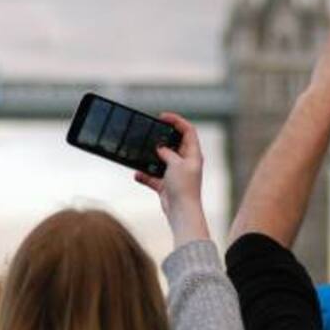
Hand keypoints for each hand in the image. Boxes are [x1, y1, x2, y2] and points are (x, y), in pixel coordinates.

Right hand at [134, 113, 210, 245]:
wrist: (181, 212)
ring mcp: (175, 173)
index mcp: (193, 154)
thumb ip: (167, 153)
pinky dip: (145, 174)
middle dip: (161, 137)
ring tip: (141, 151)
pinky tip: (137, 174)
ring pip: (161, 159)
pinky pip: (153, 175)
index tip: (162, 117)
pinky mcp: (166, 184)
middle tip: (150, 131)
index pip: (188, 130)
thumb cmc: (184, 187)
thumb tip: (160, 148)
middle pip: (174, 143)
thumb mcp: (176, 164)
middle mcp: (185, 162)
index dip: (176, 121)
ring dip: (150, 156)